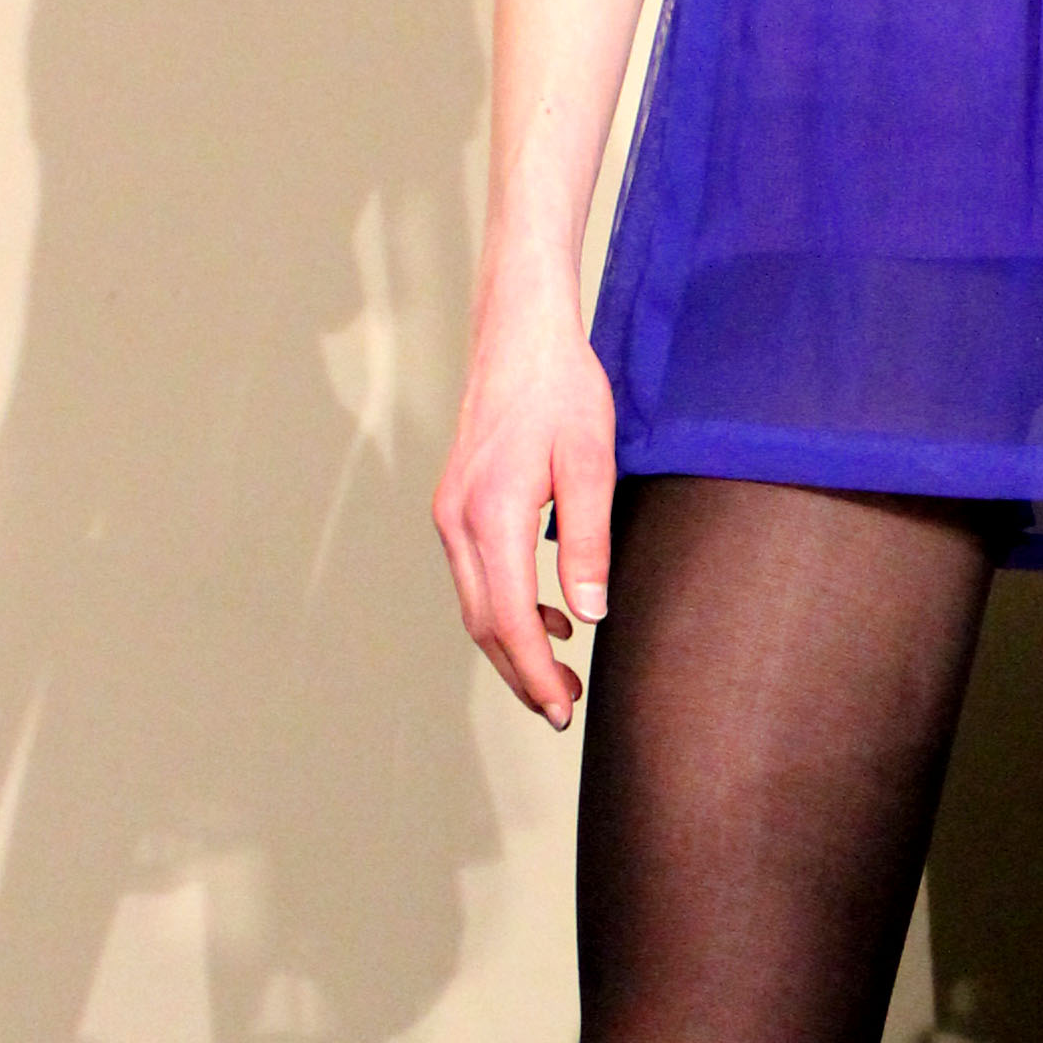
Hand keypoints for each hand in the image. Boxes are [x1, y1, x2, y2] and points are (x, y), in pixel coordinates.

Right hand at [434, 270, 618, 729]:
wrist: (520, 332)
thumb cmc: (562, 388)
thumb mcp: (592, 462)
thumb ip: (588, 541)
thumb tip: (589, 615)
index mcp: (490, 514)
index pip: (510, 619)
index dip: (535, 673)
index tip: (563, 710)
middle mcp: (458, 520)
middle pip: (484, 624)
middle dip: (522, 674)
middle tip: (564, 711)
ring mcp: (450, 513)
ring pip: (476, 604)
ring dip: (513, 646)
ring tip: (560, 676)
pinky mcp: (456, 504)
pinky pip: (476, 576)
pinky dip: (506, 609)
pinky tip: (549, 615)